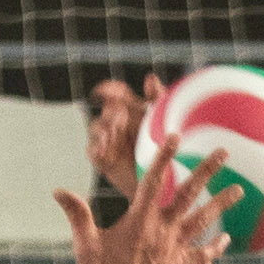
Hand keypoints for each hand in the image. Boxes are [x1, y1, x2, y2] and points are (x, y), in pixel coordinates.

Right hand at [55, 141, 234, 263]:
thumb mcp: (85, 245)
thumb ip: (77, 214)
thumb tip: (59, 191)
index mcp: (140, 222)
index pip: (154, 180)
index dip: (164, 156)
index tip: (175, 135)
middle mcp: (162, 232)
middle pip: (189, 194)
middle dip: (207, 170)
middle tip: (224, 152)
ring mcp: (174, 250)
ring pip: (204, 221)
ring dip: (222, 203)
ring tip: (239, 189)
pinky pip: (202, 255)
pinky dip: (215, 247)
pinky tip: (226, 238)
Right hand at [85, 76, 167, 199]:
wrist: (165, 185)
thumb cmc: (172, 151)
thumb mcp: (167, 122)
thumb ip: (159, 99)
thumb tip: (150, 78)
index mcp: (133, 110)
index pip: (116, 93)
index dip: (108, 89)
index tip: (104, 90)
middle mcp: (118, 123)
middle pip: (106, 111)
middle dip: (111, 114)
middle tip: (121, 121)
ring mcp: (109, 141)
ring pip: (96, 128)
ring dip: (103, 129)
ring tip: (114, 135)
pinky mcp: (103, 159)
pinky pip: (92, 150)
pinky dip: (95, 148)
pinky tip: (104, 151)